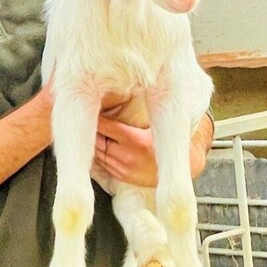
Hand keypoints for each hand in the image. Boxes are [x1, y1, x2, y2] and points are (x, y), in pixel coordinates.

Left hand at [94, 111, 213, 186]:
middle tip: (85, 121)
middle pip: (97, 140)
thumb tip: (130, 90)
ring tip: (89, 133)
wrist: (181, 166)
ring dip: (93, 143)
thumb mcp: (156, 123)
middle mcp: (127, 155)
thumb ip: (143, 110)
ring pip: (98, 154)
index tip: (90, 110)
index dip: (95, 118)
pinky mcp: (123, 176)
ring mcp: (124, 167)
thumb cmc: (168, 140)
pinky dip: (97, 155)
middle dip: (91, 130)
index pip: (105, 126)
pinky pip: (103, 166)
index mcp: (135, 139)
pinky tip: (97, 147)